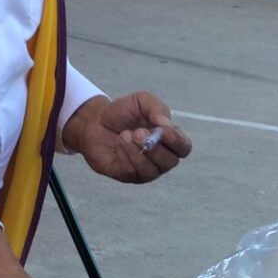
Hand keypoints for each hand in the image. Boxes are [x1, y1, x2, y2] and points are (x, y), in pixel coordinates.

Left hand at [63, 93, 190, 183]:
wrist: (94, 121)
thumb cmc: (122, 113)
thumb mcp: (141, 101)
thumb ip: (158, 108)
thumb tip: (166, 125)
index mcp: (168, 141)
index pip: (183, 148)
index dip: (177, 141)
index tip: (164, 130)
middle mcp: (159, 158)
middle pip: (170, 162)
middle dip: (155, 148)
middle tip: (138, 132)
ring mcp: (144, 169)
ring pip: (151, 170)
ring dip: (137, 152)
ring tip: (124, 135)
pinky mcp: (127, 175)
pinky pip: (132, 172)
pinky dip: (125, 156)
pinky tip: (118, 144)